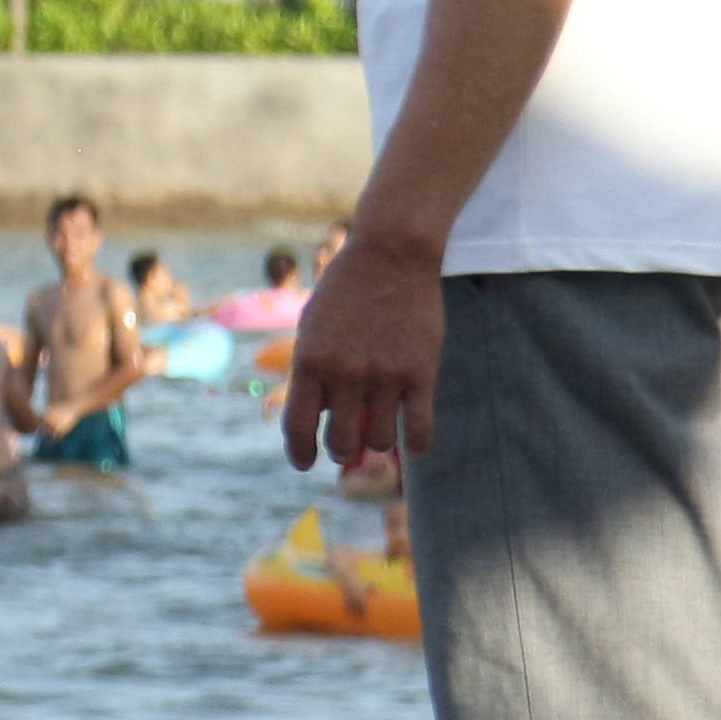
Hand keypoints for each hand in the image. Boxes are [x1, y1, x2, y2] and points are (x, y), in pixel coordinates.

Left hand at [279, 235, 442, 473]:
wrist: (390, 256)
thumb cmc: (345, 291)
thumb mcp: (312, 326)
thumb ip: (312, 370)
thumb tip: (321, 417)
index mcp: (310, 360)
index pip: (299, 425)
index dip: (300, 452)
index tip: (304, 463)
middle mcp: (345, 372)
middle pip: (342, 442)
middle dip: (341, 450)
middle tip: (345, 446)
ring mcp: (385, 375)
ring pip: (380, 440)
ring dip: (376, 443)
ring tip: (376, 431)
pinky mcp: (421, 373)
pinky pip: (419, 430)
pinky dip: (415, 445)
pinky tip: (412, 445)